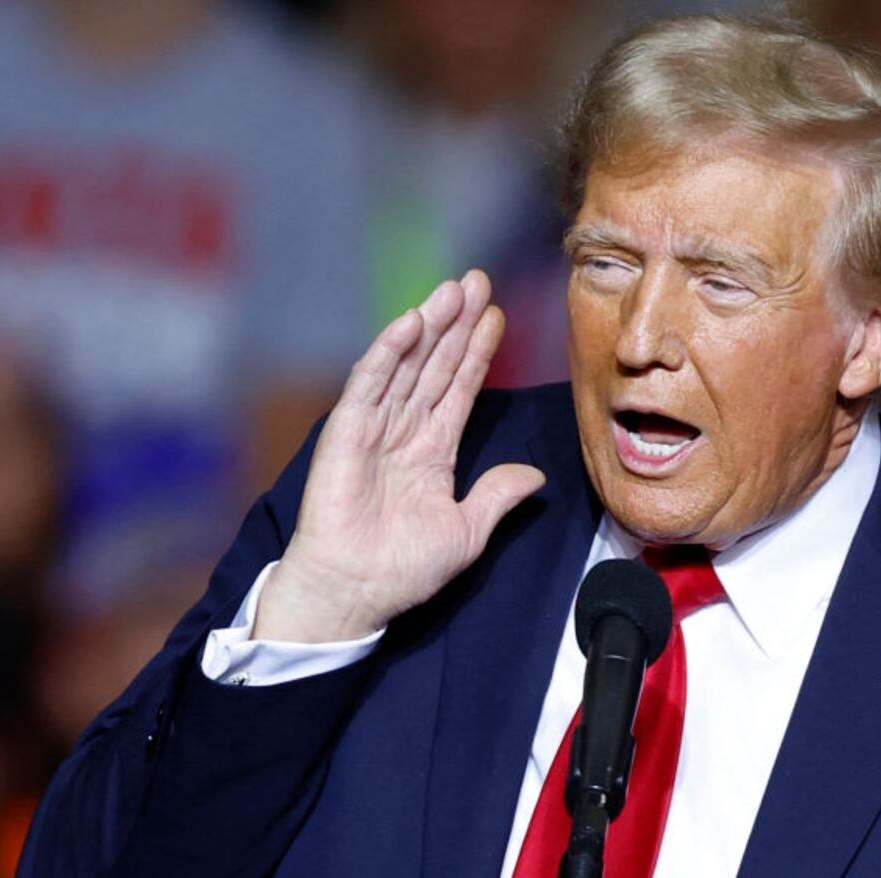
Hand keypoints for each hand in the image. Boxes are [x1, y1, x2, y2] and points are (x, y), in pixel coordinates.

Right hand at [255, 271, 545, 642]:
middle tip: (477, 280)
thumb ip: (495, 497)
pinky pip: (370, 384)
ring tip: (452, 289)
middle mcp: (403, 431)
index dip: (477, 352)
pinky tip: (409, 323)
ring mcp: (374, 427)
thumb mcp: (466, 532)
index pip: (459, 388)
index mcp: (431, 451)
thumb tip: (533, 476)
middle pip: (435, 364)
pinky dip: (388, 352)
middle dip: (456, 323)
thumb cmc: (401, 571)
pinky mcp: (346, 432)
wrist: (354, 594)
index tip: (496, 316)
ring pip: (406, 364)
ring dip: (429, 325)